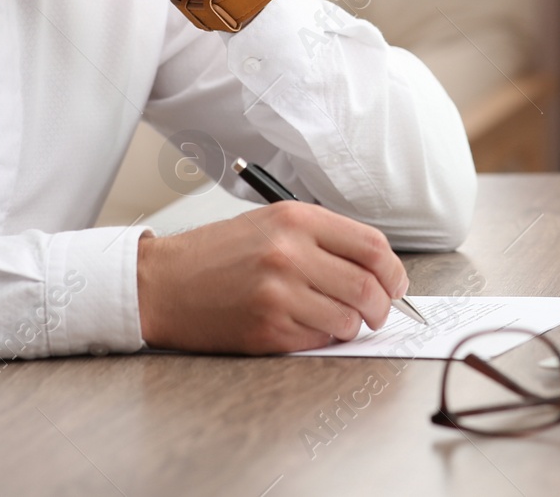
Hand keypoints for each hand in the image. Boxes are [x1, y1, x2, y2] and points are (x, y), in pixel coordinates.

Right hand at [136, 202, 409, 353]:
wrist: (163, 283)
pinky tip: (307, 327)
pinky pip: (319, 340)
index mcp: (296, 219)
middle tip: (379, 312)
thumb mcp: (271, 224)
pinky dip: (324, 338)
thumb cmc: (217, 254)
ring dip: (353, 326)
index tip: (396, 284)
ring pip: (348, 319)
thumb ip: (323, 239)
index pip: (372, 246)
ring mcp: (278, 293)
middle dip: (383, 306)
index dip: (394, 271)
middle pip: (367, 286)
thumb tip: (376, 268)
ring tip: (339, 320)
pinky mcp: (267, 329)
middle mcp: (289, 253)